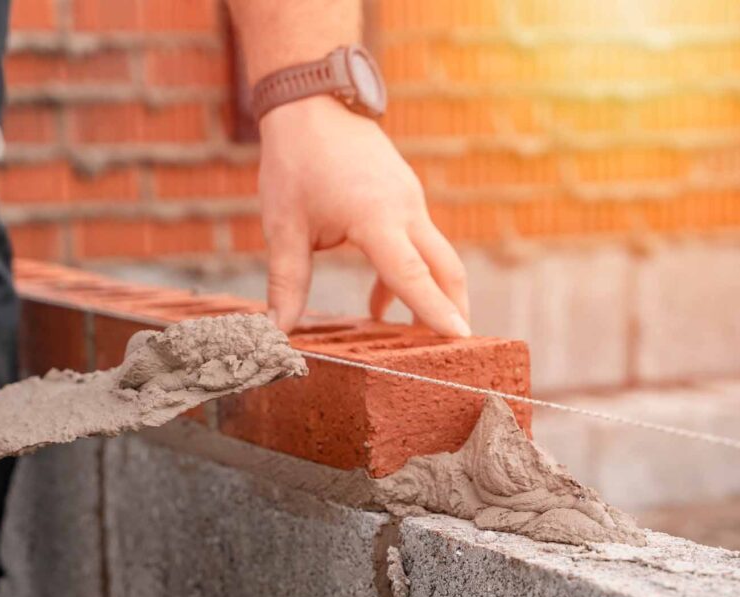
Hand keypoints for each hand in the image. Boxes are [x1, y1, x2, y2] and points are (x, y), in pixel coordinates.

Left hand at [258, 96, 470, 335]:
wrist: (312, 103)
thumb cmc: (295, 162)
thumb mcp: (284, 226)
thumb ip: (287, 281)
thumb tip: (277, 329)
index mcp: (375, 217)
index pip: (411, 274)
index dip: (434, 310)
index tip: (461, 338)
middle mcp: (404, 208)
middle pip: (446, 267)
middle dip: (453, 308)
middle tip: (456, 350)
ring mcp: (410, 199)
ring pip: (435, 255)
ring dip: (431, 293)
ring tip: (416, 337)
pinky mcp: (404, 195)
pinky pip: (419, 242)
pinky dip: (409, 274)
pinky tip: (380, 304)